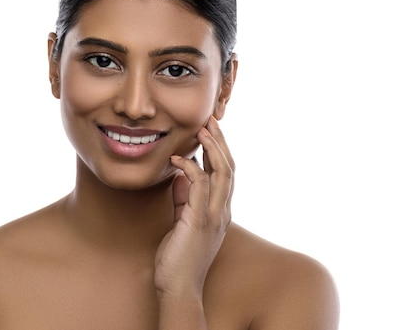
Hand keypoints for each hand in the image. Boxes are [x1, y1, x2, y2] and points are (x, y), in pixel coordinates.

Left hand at [154, 116, 234, 298]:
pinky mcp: (199, 222)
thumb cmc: (177, 258)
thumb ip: (183, 200)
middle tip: (210, 120)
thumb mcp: (181, 222)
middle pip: (230, 168)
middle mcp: (222, 212)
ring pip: (223, 173)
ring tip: (202, 129)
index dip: (220, 150)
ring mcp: (214, 217)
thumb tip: (180, 178)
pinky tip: (177, 160)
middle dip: (221, 142)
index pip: (226, 174)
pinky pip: (200, 187)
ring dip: (213, 148)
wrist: (177, 287)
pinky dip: (191, 169)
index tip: (210, 130)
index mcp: (219, 211)